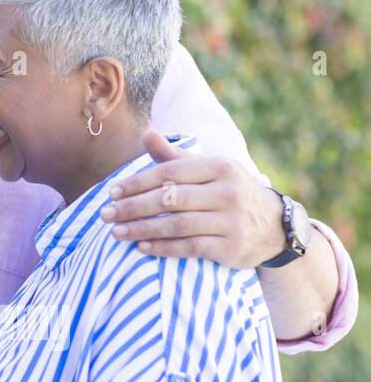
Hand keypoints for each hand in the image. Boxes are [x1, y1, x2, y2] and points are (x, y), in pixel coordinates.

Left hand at [98, 128, 285, 267]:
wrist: (276, 228)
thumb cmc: (230, 192)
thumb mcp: (209, 170)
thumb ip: (175, 157)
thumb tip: (146, 133)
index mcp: (220, 167)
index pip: (169, 173)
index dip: (137, 183)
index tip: (112, 192)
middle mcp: (228, 192)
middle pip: (170, 199)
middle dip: (133, 207)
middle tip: (105, 214)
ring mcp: (232, 221)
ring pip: (177, 225)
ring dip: (142, 229)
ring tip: (116, 232)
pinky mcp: (232, 247)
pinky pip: (190, 247)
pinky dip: (163, 247)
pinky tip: (141, 247)